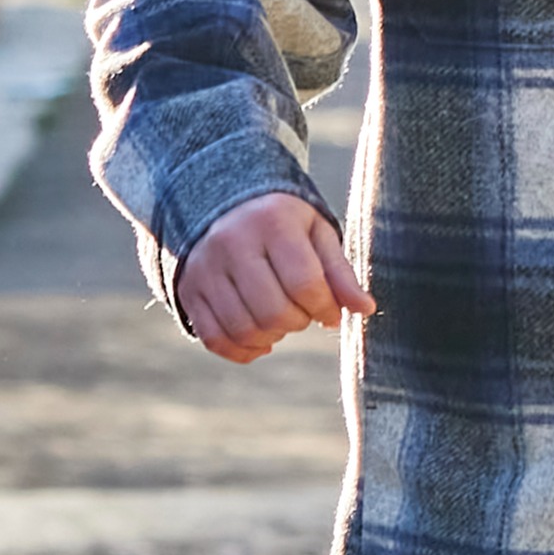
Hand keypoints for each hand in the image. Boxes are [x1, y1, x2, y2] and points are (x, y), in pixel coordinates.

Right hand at [168, 191, 368, 360]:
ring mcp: (204, 269)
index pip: (304, 283)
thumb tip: (365, 309)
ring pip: (244, 329)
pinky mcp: (188, 290)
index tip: (330, 311)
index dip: (324, 308)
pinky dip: (243, 350)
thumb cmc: (282, 223)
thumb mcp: (316, 234)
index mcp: (271, 223)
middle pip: (273, 312)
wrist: (222, 203)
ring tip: (281, 319)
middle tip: (302, 311)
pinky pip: (215, 338)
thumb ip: (340, 272)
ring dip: (272, 337)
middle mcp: (231, 243)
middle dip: (298, 322)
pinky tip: (261, 340)